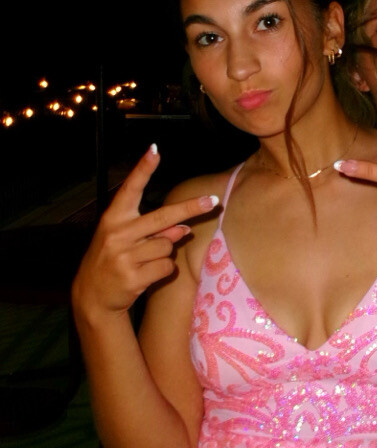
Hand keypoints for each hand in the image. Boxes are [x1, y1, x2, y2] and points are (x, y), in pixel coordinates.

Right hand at [71, 145, 219, 318]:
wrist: (93, 297)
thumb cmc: (113, 260)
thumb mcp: (125, 240)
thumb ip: (152, 230)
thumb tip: (183, 228)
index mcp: (113, 219)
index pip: (130, 189)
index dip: (143, 169)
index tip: (154, 150)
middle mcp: (118, 234)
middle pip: (163, 216)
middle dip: (191, 208)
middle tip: (213, 201)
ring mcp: (124, 257)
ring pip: (168, 245)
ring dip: (165, 253)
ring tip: (144, 261)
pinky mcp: (133, 277)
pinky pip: (167, 266)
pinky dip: (164, 270)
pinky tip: (146, 274)